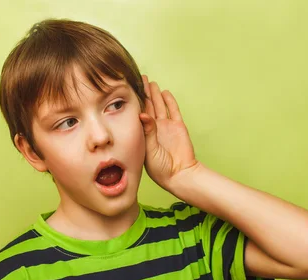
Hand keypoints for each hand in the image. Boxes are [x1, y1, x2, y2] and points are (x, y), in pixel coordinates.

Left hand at [139, 75, 199, 191]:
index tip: (127, 89)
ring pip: (159, 105)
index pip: (137, 113)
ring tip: (150, 82)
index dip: (133, 101)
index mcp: (143, 133)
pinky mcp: (178, 126)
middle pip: (148, 106)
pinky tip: (165, 92)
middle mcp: (154, 128)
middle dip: (143, 92)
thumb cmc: (161, 168)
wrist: (179, 174)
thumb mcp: (150, 150)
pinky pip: (173, 110)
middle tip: (138, 78)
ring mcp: (166, 126)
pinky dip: (169, 101)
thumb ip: (148, 132)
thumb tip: (142, 114)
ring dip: (155, 94)